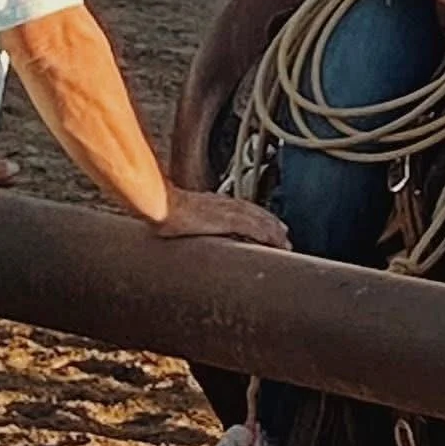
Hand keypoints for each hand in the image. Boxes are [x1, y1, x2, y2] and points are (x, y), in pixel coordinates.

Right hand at [154, 185, 289, 246]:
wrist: (159, 204)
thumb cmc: (163, 210)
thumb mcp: (182, 216)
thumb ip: (191, 221)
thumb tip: (189, 230)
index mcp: (215, 202)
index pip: (244, 209)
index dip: (259, 217)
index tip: (270, 226)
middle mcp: (225, 204)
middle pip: (257, 213)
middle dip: (272, 224)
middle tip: (285, 236)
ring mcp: (227, 210)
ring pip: (259, 219)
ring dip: (274, 230)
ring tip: (285, 242)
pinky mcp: (227, 219)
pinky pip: (253, 227)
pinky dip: (266, 234)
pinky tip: (275, 241)